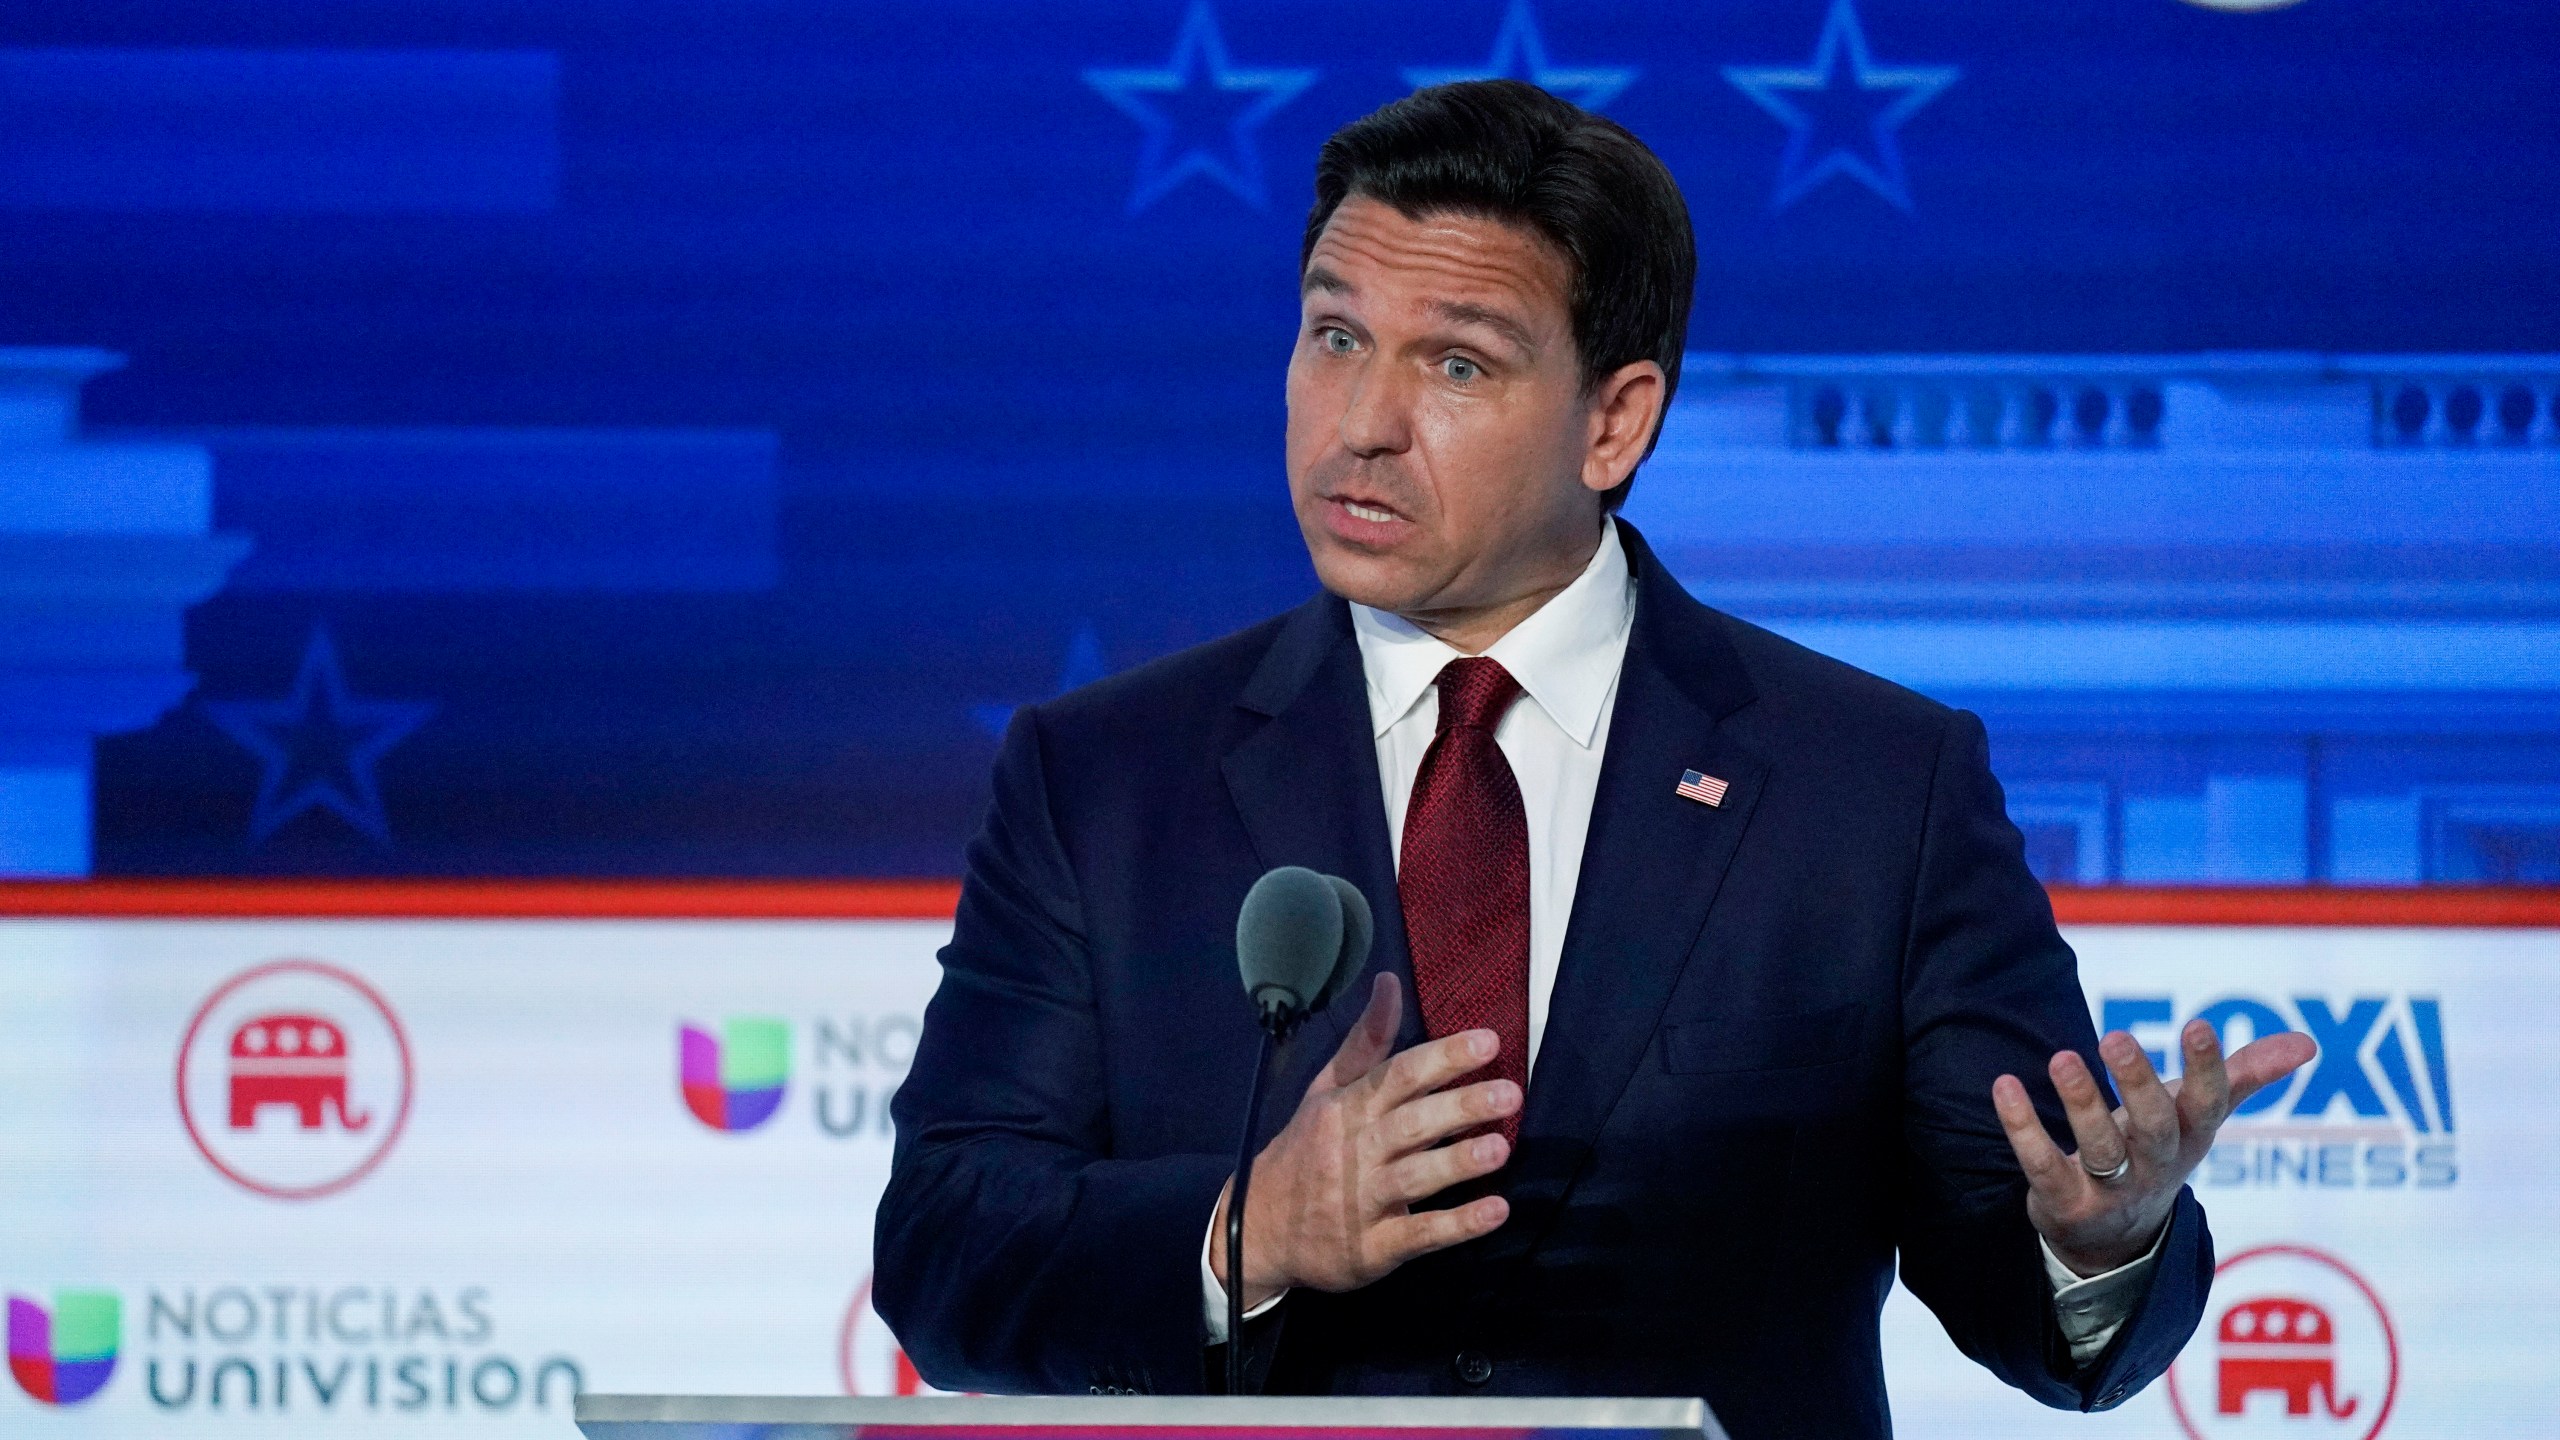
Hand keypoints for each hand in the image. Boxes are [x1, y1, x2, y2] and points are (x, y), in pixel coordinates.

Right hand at [1208, 973, 1517, 1308]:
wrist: (1257, 1230)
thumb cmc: (1305, 1151)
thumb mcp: (1325, 1092)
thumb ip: (1364, 1042)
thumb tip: (1390, 982)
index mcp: (1347, 1109)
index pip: (1397, 1075)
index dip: (1442, 1058)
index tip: (1489, 1042)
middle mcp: (1353, 1151)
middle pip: (1410, 1123)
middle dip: (1460, 1107)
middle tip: (1510, 1094)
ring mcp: (1361, 1202)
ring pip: (1413, 1177)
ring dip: (1457, 1163)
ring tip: (1500, 1148)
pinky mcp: (1372, 1249)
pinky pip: (1417, 1234)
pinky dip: (1456, 1225)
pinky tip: (1495, 1211)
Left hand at [1993, 1020, 2315, 1276]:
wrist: (2115, 1242)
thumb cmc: (2157, 1152)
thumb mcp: (2199, 1117)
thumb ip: (2244, 1076)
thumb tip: (2308, 1042)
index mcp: (2190, 1138)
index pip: (2207, 1104)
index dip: (2207, 1069)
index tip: (2200, 1026)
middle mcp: (2154, 1166)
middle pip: (2153, 1129)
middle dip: (2137, 1085)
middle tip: (2113, 1037)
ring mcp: (2109, 1190)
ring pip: (2099, 1150)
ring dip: (2081, 1103)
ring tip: (2061, 1057)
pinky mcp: (2063, 1202)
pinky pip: (2041, 1164)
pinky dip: (2022, 1127)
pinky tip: (2003, 1086)